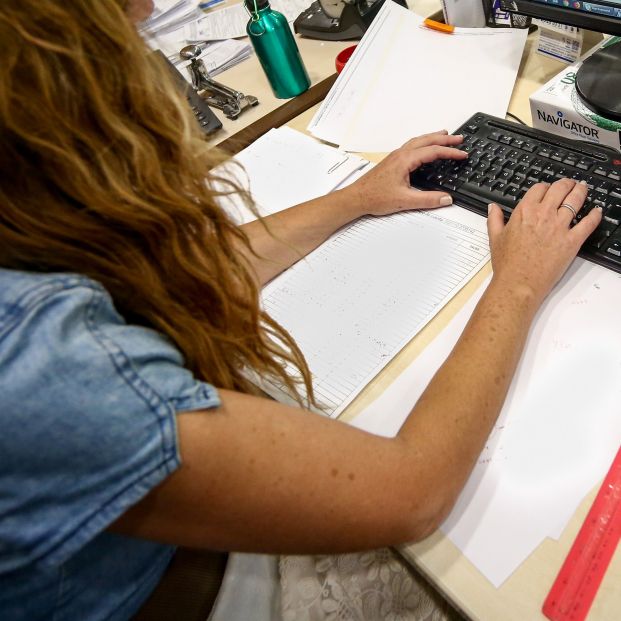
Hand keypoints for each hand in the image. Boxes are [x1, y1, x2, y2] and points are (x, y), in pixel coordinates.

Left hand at [346, 130, 466, 216]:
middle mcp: (400, 154)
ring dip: (433, 138)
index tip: (462, 154)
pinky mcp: (392, 162)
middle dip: (444, 138)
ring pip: (418, 141)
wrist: (356, 198)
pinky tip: (424, 150)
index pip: (433, 151)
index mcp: (405, 160)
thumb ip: (428, 200)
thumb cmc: (374, 197)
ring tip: (444, 136)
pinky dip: (422, 144)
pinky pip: (411, 147)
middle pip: (426, 140)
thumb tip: (446, 199)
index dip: (450, 152)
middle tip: (459, 138)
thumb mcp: (405, 200)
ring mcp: (395, 157)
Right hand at [487, 178, 601, 306]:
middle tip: (570, 184)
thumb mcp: (495, 238)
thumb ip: (494, 219)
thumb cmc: (506, 264)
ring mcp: (559, 227)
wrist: (518, 283)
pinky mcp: (572, 241)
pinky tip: (596, 211)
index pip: (539, 188)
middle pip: (560, 188)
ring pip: (576, 200)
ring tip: (582, 189)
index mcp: (524, 212)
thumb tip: (493, 207)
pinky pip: (589, 223)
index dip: (545, 187)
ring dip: (581, 191)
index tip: (547, 189)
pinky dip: (595, 215)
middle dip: (567, 184)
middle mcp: (544, 215)